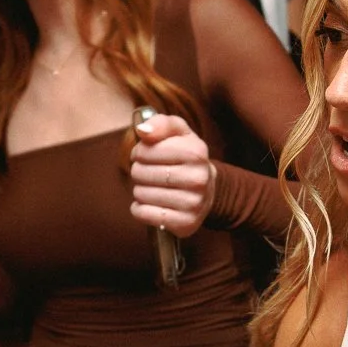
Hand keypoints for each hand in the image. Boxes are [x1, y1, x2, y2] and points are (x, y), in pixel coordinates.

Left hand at [128, 113, 215, 237]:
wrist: (208, 189)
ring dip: (140, 190)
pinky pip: (144, 214)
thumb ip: (161, 123)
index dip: (139, 152)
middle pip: (141, 173)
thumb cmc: (186, 156)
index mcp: (196, 152)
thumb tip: (142, 129)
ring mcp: (193, 203)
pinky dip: (140, 209)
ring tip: (152, 187)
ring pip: (141, 194)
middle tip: (148, 172)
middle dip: (139, 171)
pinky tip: (151, 204)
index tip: (144, 155)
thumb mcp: (178, 132)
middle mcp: (198, 179)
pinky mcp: (185, 223)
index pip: (145, 151)